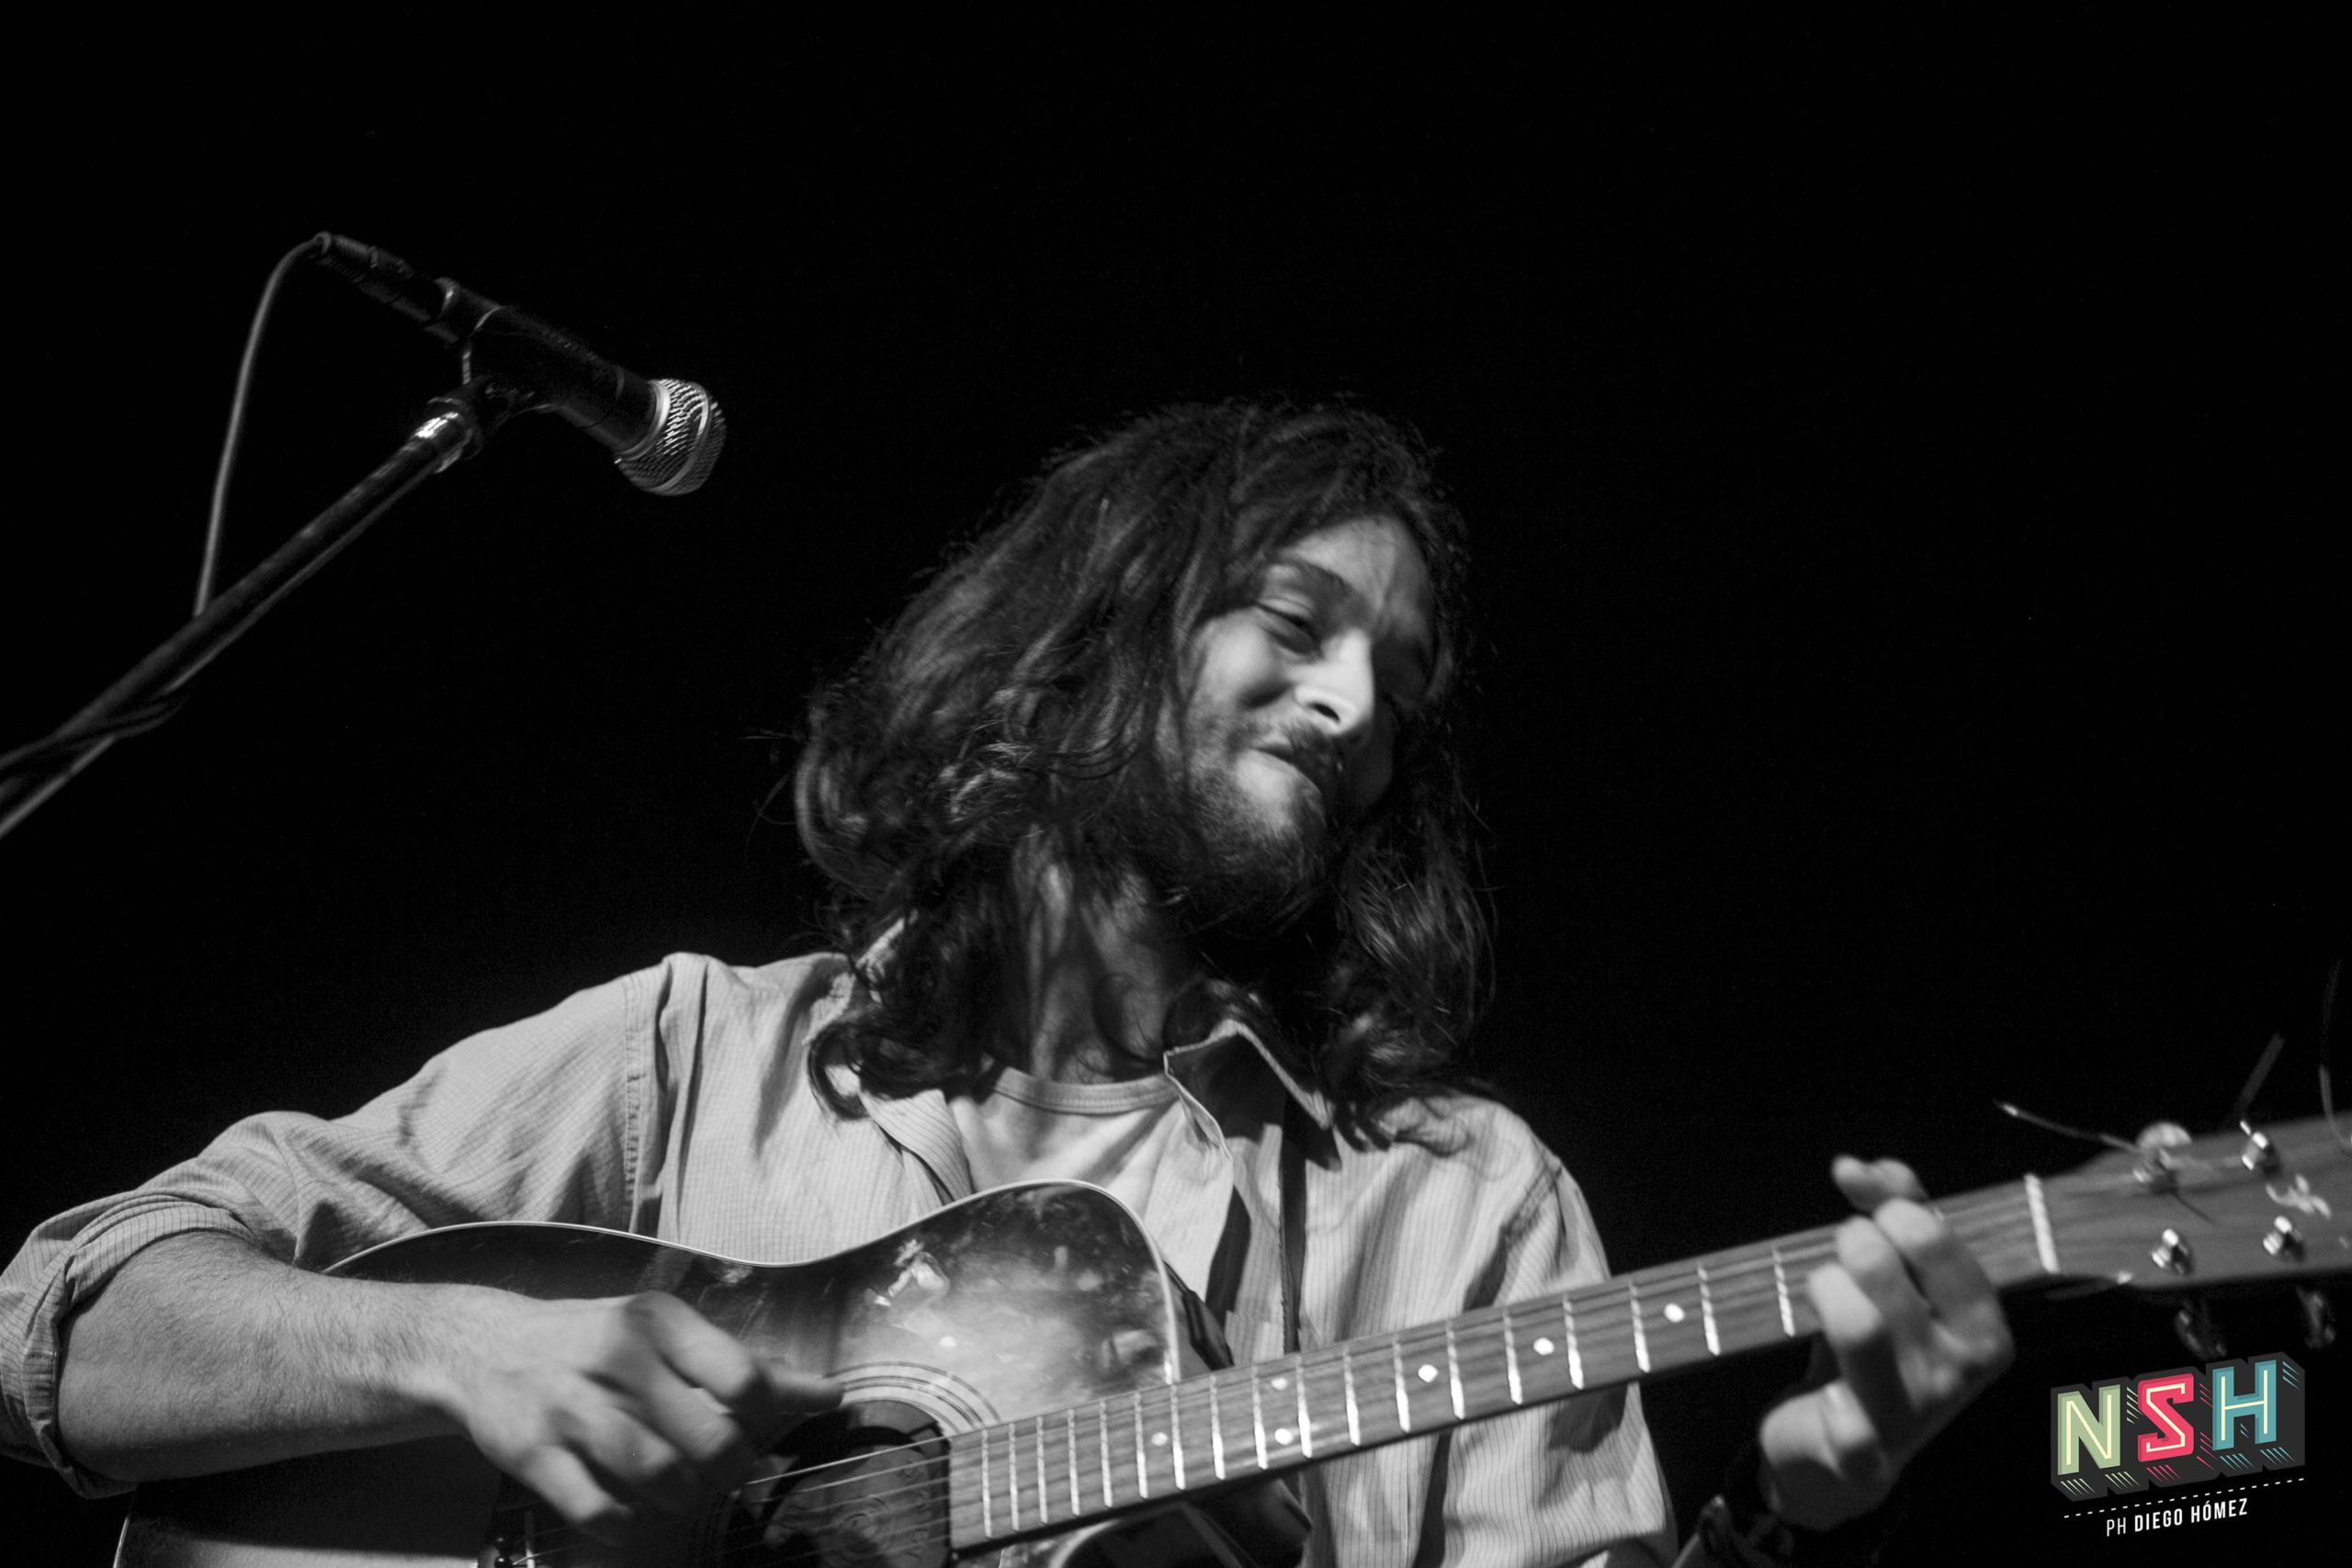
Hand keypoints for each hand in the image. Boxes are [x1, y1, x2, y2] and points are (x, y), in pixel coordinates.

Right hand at [435, 1290, 841, 1543]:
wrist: (482, 1346)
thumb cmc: (597, 1341)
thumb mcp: (665, 1332)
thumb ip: (743, 1362)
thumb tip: (828, 1391)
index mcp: (660, 1321)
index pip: (741, 1375)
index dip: (771, 1416)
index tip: (772, 1433)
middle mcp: (618, 1359)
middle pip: (708, 1437)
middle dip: (733, 1470)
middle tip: (730, 1474)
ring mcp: (572, 1408)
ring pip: (658, 1475)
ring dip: (686, 1498)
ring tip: (687, 1493)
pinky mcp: (533, 1455)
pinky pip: (596, 1510)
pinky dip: (628, 1526)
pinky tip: (635, 1517)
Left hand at [1755, 1157, 2012, 1530]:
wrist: (1839, 1452)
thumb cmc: (1878, 1345)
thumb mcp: (1903, 1276)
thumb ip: (1895, 1207)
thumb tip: (1854, 1168)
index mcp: (1984, 1327)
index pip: (1932, 1236)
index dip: (1887, 1209)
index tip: (1866, 1213)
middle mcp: (1959, 1372)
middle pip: (1882, 1266)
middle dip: (1851, 1246)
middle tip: (1845, 1261)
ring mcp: (1913, 1416)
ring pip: (1858, 1324)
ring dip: (1824, 1291)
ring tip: (1824, 1298)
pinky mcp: (1863, 1457)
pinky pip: (1846, 1423)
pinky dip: (1833, 1406)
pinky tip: (1831, 1401)